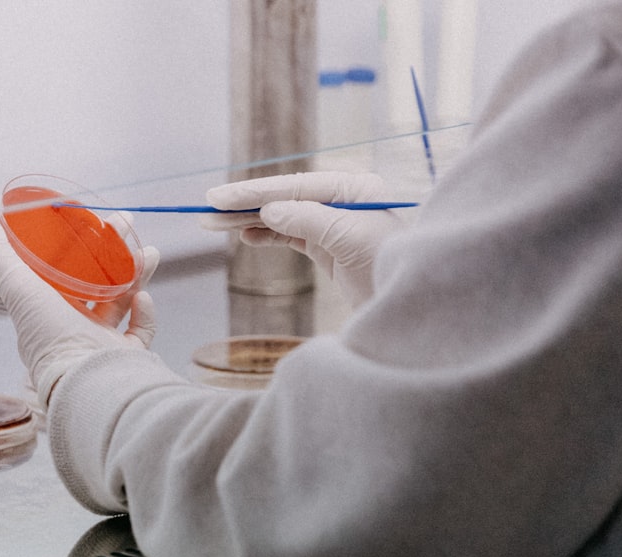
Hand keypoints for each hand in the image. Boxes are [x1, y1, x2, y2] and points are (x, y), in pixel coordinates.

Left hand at [0, 207, 158, 406]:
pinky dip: (144, 313)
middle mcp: (71, 328)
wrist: (92, 383)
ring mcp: (101, 344)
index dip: (73, 242)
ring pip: (121, 299)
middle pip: (94, 279)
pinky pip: (140, 330)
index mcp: (45, 312)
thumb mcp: (19, 288)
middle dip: (112, 249)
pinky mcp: (127, 357)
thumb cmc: (52, 339)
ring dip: (135, 272)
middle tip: (125, 223)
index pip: (60, 270)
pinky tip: (143, 297)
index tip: (88, 218)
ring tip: (149, 252)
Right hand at [203, 172, 406, 306]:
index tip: (219, 197)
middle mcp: (342, 200)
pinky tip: (245, 236)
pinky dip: (267, 236)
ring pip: (283, 217)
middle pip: (284, 198)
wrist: (414, 307)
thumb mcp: (349, 238)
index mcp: (353, 187)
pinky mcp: (330, 246)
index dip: (254, 192)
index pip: (293, 186)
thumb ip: (308, 219)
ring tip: (215, 225)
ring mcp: (335, 223)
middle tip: (207, 210)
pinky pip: (291, 236)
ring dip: (249, 221)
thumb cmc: (391, 265)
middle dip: (245, 205)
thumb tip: (268, 210)